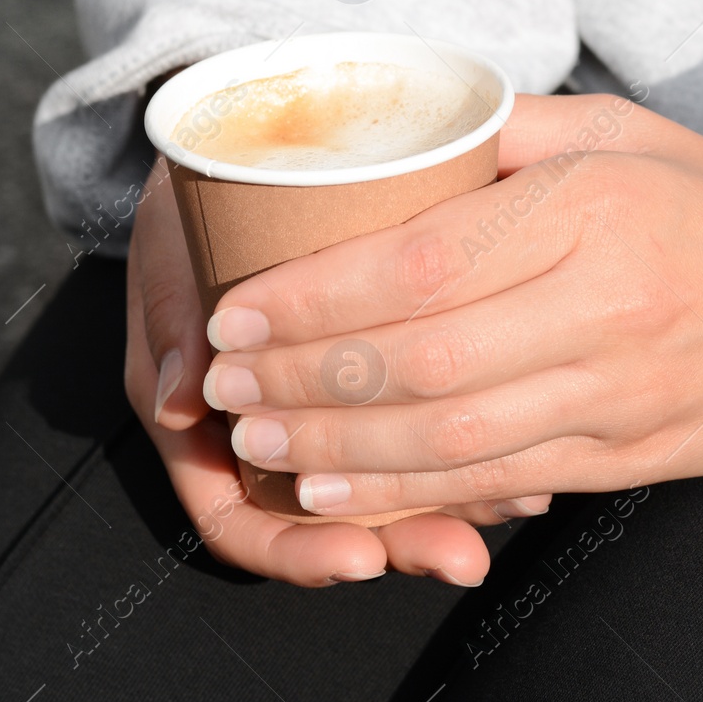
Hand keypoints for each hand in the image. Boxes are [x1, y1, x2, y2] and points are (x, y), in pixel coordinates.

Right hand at [125, 159, 549, 586]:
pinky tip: (528, 467)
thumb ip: (174, 308)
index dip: (292, 546)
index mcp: (201, 408)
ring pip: (385, 487)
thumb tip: (186, 402)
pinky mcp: (379, 378)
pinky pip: (424, 437)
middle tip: (458, 556)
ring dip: (445, 506)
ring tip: (512, 509)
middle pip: (327, 518)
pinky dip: (472, 457)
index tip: (358, 554)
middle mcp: (264, 423)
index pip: (237, 512)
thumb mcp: (174, 238)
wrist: (248, 144)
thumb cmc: (203, 195)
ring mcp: (326, 407)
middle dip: (395, 539)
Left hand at [200, 94, 702, 516]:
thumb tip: (389, 138)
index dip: (312, 297)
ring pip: (452, 440)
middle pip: (418, 362)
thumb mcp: (622, 132)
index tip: (236, 308)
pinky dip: (412, 496)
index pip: (420, 263)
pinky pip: (504, 484)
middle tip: (220, 386)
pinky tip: (344, 494)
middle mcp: (605, 307)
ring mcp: (622, 394)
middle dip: (300, 382)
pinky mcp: (635, 456)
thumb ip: (504, 132)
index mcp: (591, 208)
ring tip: (257, 442)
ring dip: (337, 450)